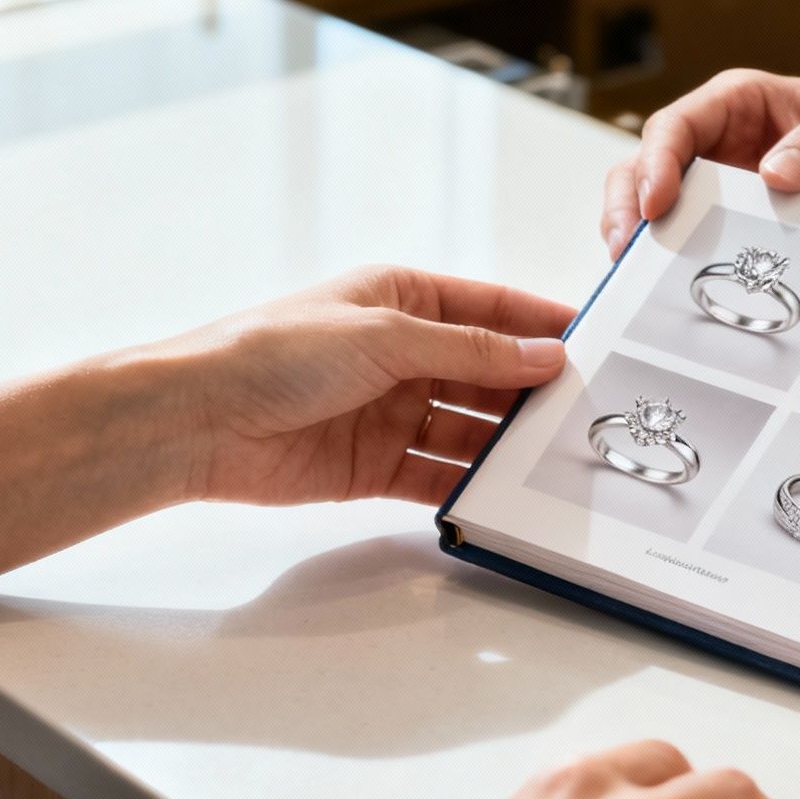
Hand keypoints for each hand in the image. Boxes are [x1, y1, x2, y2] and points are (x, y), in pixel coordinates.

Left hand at [159, 265, 575, 507]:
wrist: (199, 420)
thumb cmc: (277, 352)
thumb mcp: (386, 336)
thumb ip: (471, 351)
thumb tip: (545, 354)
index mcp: (403, 300)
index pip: (492, 308)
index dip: (543, 323)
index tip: (600, 343)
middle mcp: (402, 354)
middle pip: (488, 374)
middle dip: (535, 393)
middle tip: (593, 413)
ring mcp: (391, 412)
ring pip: (469, 429)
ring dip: (508, 445)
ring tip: (561, 461)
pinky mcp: (375, 466)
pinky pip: (437, 476)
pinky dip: (470, 488)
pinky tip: (507, 499)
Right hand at [600, 69, 799, 257]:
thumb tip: (774, 171)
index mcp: (741, 105)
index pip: (678, 126)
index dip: (656, 162)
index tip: (656, 202)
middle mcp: (721, 147)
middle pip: (646, 169)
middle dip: (627, 207)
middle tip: (627, 248)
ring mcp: (724, 195)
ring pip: (656, 213)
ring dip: (641, 243)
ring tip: (636, 276)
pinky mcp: (737, 236)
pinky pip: (693, 250)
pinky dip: (673, 269)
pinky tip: (670, 293)